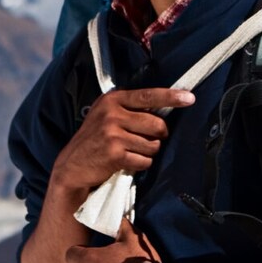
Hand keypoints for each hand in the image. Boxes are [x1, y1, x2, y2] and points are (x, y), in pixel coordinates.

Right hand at [48, 87, 194, 196]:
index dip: (171, 97)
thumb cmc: (94, 140)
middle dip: (158, 136)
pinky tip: (126, 162)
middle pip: (157, 124)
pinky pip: (145, 160)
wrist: (72, 166)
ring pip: (153, 144)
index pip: (148, 96)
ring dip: (148, 152)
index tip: (189, 98)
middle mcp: (112, 113)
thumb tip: (164, 109)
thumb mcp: (106, 116)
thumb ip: (130, 109)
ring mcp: (112, 133)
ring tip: (131, 151)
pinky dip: (140, 164)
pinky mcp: (115, 153)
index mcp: (112, 100)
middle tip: (146, 140)